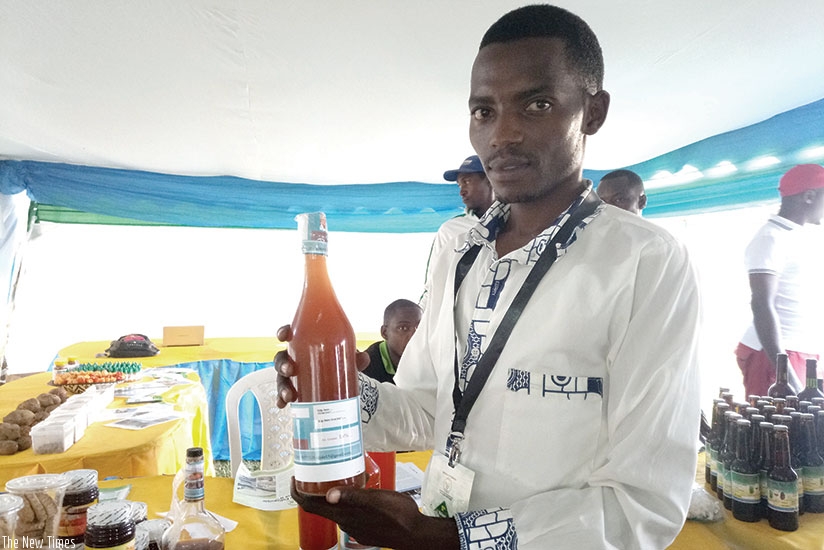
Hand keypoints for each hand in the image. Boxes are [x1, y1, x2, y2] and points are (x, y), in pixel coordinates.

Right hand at [274, 324, 371, 408]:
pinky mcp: (295, 389)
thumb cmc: (336, 358)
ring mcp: (293, 375)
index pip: (291, 334)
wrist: (340, 376)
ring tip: (289, 396)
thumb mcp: (345, 355)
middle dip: (282, 365)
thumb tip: (363, 359)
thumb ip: (354, 356)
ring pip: (281, 378)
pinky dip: (281, 400)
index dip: (284, 332)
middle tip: (290, 371)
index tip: (283, 336)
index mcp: (304, 342)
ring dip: (282, 386)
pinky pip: (284, 394)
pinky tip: (282, 406)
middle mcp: (295, 357)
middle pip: (281, 358)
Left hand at [291, 478, 459, 549]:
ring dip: (331, 494)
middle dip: (315, 490)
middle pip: (321, 507)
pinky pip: (348, 513)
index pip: (311, 506)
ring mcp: (355, 528)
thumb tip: (328, 494)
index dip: (298, 493)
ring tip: (338, 474)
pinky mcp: (364, 529)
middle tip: (317, 470)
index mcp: (344, 515)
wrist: (417, 535)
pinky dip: (345, 501)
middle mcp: (345, 523)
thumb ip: (353, 497)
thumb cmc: (399, 515)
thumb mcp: (377, 500)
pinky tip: (356, 489)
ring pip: (336, 509)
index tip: (295, 478)